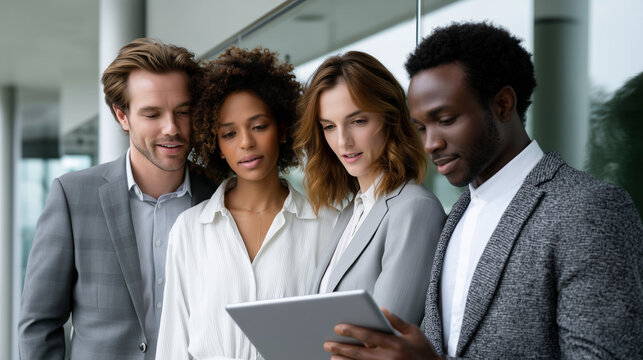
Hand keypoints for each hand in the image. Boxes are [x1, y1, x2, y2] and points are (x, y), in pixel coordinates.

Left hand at [323, 308, 441, 359]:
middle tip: (327, 343)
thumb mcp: (414, 332)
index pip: (368, 335)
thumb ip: (397, 321)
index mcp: (395, 343)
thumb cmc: (424, 352)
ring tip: (332, 356)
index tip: (337, 327)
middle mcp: (388, 357)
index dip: (351, 331)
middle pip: (359, 353)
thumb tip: (382, 310)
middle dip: (341, 347)